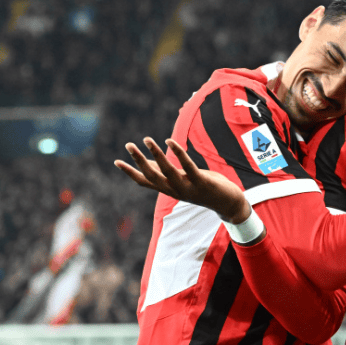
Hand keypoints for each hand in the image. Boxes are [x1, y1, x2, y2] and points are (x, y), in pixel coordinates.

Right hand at [114, 137, 250, 222]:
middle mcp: (175, 191)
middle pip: (152, 176)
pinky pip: (188, 167)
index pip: (145, 182)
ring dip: (155, 154)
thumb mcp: (184, 180)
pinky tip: (170, 141)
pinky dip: (178, 153)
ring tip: (146, 139)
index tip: (116, 161)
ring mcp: (188, 188)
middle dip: (138, 160)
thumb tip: (151, 161)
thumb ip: (169, 172)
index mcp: (169, 190)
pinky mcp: (202, 182)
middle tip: (128, 145)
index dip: (130, 172)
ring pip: (167, 171)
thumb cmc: (205, 189)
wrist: (229, 205)